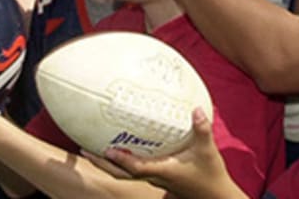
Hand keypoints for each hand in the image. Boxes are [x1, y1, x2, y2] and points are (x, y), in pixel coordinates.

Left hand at [91, 108, 240, 198]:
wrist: (215, 197)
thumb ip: (202, 129)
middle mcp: (154, 177)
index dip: (121, 160)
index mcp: (163, 171)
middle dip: (101, 163)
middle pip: (121, 175)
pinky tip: (120, 147)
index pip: (136, 168)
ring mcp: (154, 179)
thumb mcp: (208, 150)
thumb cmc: (210, 174)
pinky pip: (134, 170)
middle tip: (83, 150)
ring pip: (125, 174)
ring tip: (92, 148)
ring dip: (108, 163)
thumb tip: (196, 108)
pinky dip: (123, 161)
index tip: (105, 150)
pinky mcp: (158, 177)